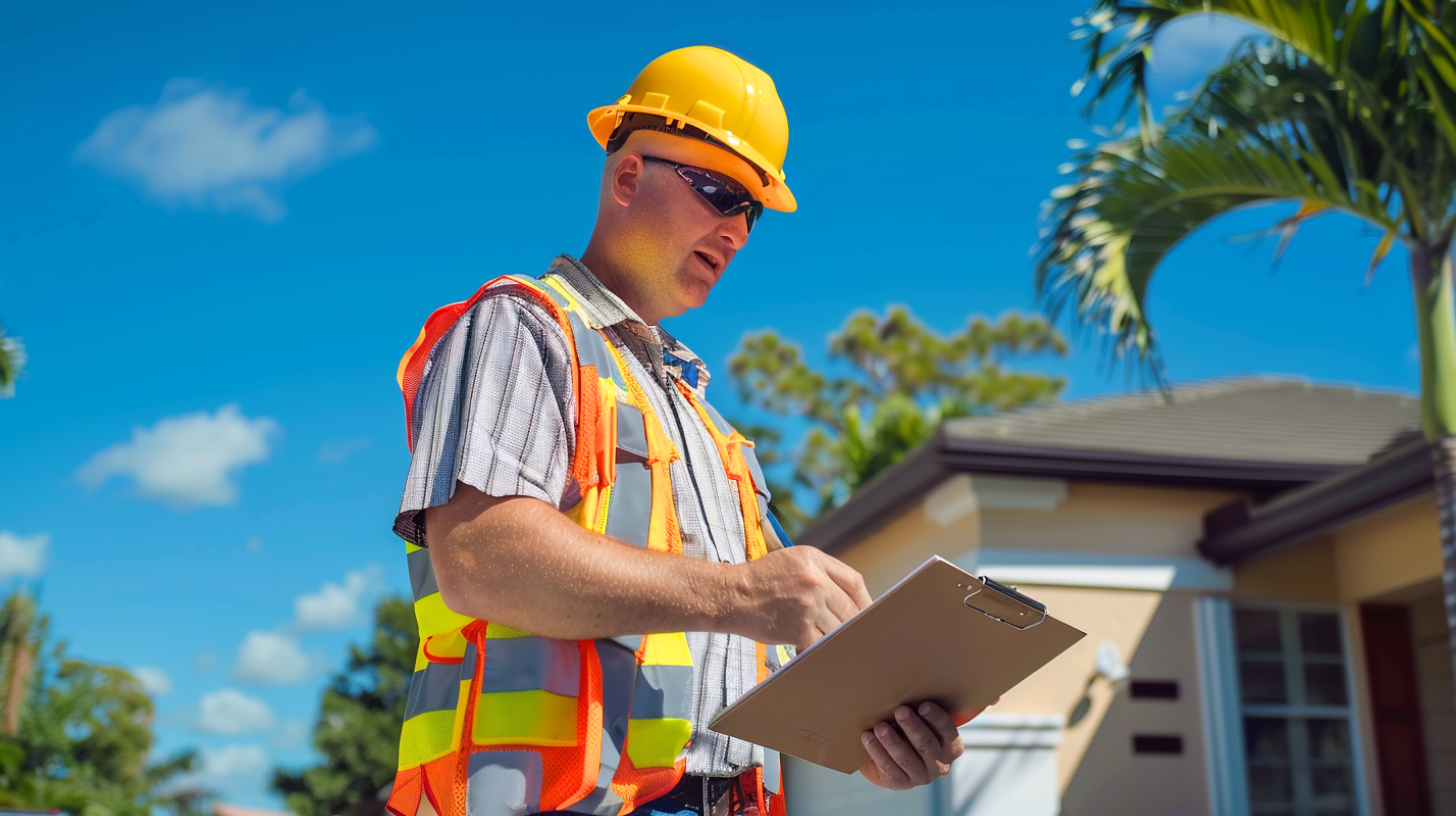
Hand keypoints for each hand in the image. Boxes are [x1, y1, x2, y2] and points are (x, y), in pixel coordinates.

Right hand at [724, 547, 871, 650]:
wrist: (732, 595)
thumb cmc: (761, 579)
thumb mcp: (793, 560)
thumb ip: (821, 571)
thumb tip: (850, 596)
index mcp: (814, 559)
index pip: (854, 581)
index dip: (865, 600)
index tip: (867, 611)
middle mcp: (814, 581)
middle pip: (850, 608)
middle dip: (852, 622)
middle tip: (853, 632)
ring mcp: (808, 606)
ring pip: (837, 628)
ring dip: (834, 636)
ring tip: (826, 638)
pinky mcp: (799, 630)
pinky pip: (821, 643)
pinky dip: (819, 647)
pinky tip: (810, 646)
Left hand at [858, 702, 970, 789]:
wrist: (892, 757)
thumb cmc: (908, 730)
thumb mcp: (919, 721)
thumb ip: (918, 711)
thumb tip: (902, 690)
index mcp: (952, 746)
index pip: (947, 730)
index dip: (936, 718)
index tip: (922, 705)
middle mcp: (941, 764)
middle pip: (926, 744)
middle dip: (912, 726)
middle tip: (900, 710)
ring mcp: (922, 776)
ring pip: (906, 758)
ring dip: (892, 741)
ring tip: (880, 727)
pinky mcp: (902, 783)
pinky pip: (889, 767)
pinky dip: (877, 751)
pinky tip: (867, 738)